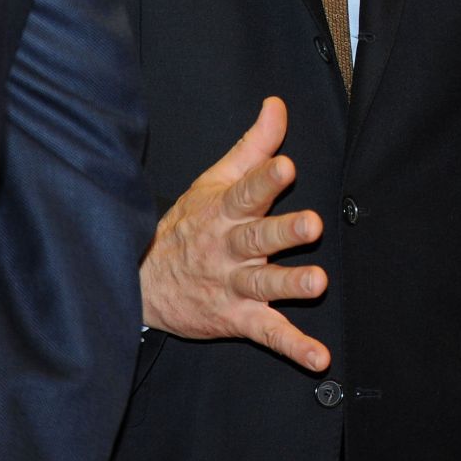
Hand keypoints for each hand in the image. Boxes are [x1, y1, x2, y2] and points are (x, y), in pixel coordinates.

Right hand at [139, 96, 329, 371]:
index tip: (286, 167)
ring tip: (318, 284)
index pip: (247, 192)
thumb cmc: (190, 224)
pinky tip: (320, 356)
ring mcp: (232, 286)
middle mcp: (229, 249)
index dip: (266, 179)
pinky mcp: (237, 320)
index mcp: (225, 212)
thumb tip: (278, 104)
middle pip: (258, 238)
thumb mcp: (215, 180)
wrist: (140, 285)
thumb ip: (254, 146)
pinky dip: (294, 347)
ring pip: (263, 285)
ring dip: (290, 285)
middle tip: (312, 223)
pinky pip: (268, 334)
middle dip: (284, 231)